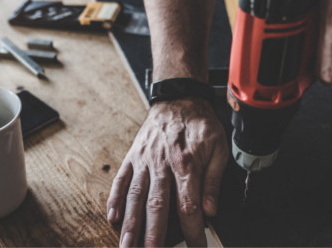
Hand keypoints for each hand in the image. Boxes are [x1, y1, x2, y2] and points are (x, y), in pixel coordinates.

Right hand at [107, 98, 228, 246]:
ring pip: (135, 196)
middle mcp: (162, 164)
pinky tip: (112, 217)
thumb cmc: (200, 124)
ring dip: (130, 224)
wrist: (178, 98)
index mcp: (186, 164)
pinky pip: (121, 179)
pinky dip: (115, 199)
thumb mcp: (219, 147)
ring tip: (126, 246)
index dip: (192, 231)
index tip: (196, 246)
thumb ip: (214, 180)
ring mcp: (144, 161)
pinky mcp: (133, 157)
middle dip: (153, 235)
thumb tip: (211, 209)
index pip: (189, 205)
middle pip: (156, 206)